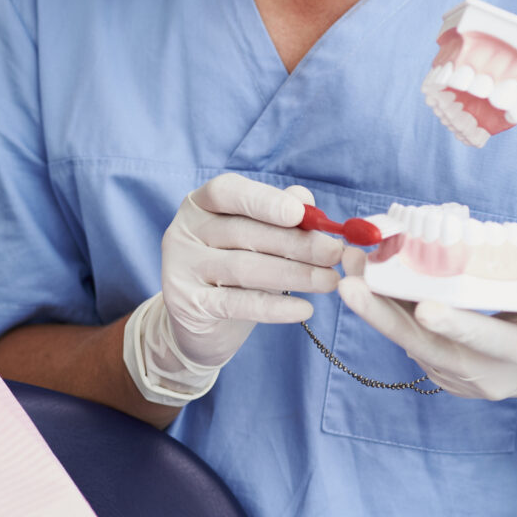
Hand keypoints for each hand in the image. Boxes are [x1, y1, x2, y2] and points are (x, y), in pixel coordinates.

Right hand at [124, 174, 344, 405]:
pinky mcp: (188, 305)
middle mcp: (184, 232)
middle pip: (244, 232)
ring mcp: (181, 268)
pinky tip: (305, 309)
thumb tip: (305, 198)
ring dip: (295, 274)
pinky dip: (275, 307)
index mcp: (200, 205)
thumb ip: (277, 215)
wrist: (197, 324)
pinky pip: (239, 303)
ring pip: (245, 268)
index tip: (300, 214)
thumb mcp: (253, 238)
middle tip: (335, 253)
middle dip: (296, 243)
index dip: (264, 200)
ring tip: (330, 281)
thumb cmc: (233, 270)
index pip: (227, 192)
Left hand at [337, 249, 516, 427]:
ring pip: (409, 342)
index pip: (485, 341)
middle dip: (385, 316)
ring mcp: (457, 377)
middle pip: (426, 346)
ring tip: (348, 267)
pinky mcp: (441, 371)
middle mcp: (482, 374)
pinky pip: (409, 340)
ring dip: (376, 306)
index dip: (456, 325)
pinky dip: (387, 310)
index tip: (425, 307)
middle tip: (351, 283)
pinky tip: (367, 278)